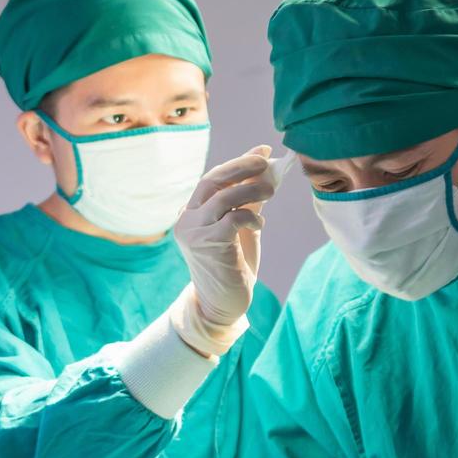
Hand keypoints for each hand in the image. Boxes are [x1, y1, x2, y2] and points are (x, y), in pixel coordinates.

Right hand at [172, 147, 275, 353]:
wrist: (223, 305)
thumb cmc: (232, 266)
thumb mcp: (240, 228)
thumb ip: (248, 202)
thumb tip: (267, 171)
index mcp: (191, 213)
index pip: (213, 179)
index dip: (238, 163)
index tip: (262, 152)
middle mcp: (187, 220)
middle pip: (212, 181)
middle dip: (241, 167)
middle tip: (266, 161)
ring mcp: (194, 232)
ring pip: (223, 197)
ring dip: (251, 188)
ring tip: (271, 190)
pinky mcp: (208, 244)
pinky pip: (233, 218)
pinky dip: (251, 215)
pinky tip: (259, 224)